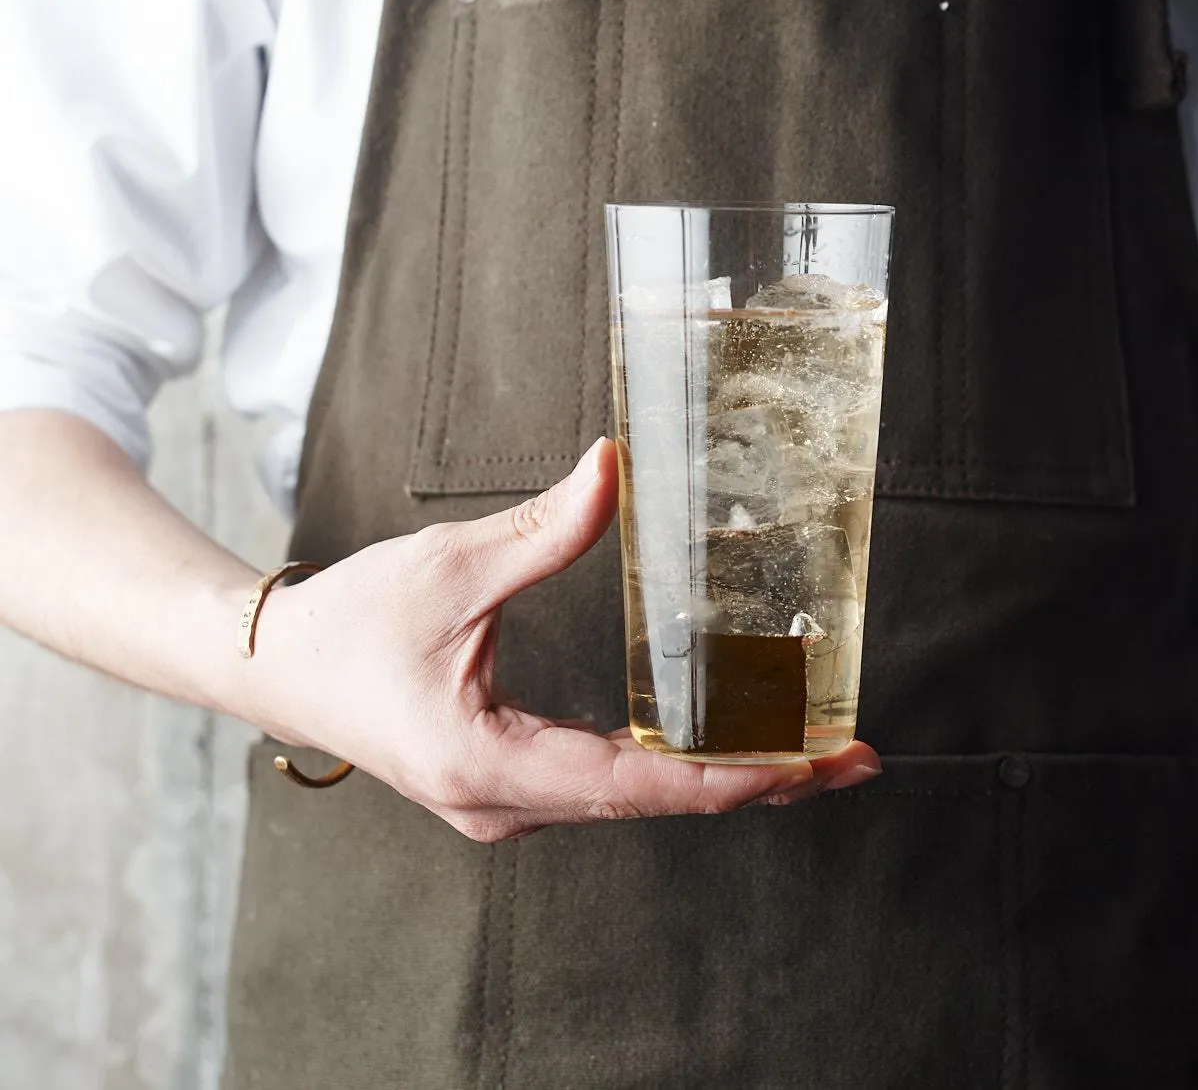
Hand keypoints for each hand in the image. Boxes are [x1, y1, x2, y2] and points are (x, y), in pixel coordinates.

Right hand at [243, 438, 881, 840]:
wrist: (275, 666)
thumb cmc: (351, 621)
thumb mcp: (453, 568)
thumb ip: (546, 527)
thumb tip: (618, 465)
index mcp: (491, 764)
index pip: (642, 784)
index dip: (737, 772)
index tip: (813, 761)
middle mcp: (507, 803)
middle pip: (658, 803)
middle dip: (759, 780)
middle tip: (851, 757)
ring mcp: (508, 802)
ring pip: (639, 801)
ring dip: (725, 777)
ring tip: (812, 753)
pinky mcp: (509, 782)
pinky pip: (610, 786)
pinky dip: (676, 768)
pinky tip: (725, 745)